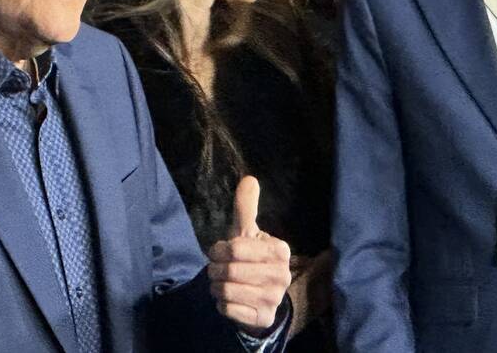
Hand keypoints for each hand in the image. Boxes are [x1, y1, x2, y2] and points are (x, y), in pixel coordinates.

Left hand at [207, 175, 291, 331]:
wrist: (259, 296)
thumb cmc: (249, 258)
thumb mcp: (246, 232)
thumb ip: (246, 207)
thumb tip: (249, 179)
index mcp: (280, 250)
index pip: (235, 248)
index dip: (219, 249)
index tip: (218, 251)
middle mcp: (282, 276)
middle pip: (229, 270)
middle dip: (214, 269)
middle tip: (215, 269)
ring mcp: (274, 299)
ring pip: (227, 290)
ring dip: (216, 286)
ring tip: (220, 282)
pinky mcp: (263, 318)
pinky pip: (228, 308)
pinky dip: (221, 303)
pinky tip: (228, 298)